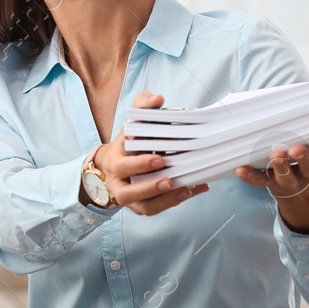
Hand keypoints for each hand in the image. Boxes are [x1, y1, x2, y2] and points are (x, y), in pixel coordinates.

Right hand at [91, 92, 209, 215]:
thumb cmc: (128, 143)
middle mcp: (118, 183)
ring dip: (164, 201)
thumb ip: (142, 106)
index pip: (122, 165)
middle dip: (149, 187)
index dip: (139, 164)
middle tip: (169, 180)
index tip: (159, 159)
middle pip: (128, 192)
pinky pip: (156, 209)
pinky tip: (194, 190)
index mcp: (114, 161)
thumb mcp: (131, 122)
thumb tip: (157, 98)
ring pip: (143, 207)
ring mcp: (129, 198)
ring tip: (185, 190)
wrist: (114, 165)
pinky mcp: (141, 207)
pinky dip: (175, 202)